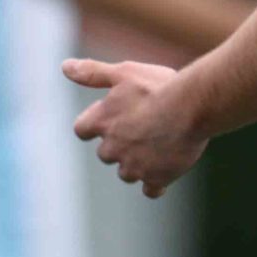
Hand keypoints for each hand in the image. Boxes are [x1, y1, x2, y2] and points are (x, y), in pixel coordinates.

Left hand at [63, 57, 205, 198]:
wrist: (192, 108)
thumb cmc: (158, 87)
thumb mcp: (124, 72)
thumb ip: (93, 72)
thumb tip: (65, 67)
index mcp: (102, 121)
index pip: (82, 129)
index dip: (93, 125)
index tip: (109, 118)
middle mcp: (112, 148)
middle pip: (106, 154)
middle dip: (119, 145)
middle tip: (143, 128)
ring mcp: (134, 166)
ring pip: (127, 172)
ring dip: (137, 163)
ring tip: (158, 146)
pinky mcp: (156, 178)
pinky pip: (151, 189)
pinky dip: (155, 183)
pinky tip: (166, 172)